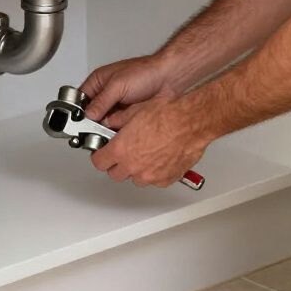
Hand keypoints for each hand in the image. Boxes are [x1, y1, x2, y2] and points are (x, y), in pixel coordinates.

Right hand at [79, 54, 180, 128]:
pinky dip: (118, 131)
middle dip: (92, 124)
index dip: (76, 112)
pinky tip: (119, 133)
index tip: (76, 125)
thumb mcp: (118, 85)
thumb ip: (101, 101)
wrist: (170, 78)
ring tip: (106, 134)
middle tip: (92, 133)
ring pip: (105, 123)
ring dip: (106, 129)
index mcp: (99, 81)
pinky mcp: (128, 115)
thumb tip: (87, 115)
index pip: (80, 99)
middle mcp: (107, 94)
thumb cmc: (146, 72)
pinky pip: (118, 127)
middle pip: (91, 114)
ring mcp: (118, 105)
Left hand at [90, 95, 207, 187]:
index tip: (103, 152)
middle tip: (124, 151)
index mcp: (121, 149)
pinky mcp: (165, 179)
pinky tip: (159, 157)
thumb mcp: (136, 110)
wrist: (191, 122)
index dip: (100, 155)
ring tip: (146, 152)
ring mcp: (150, 176)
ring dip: (136, 169)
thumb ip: (118, 120)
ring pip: (135, 178)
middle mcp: (133, 166)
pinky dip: (154, 172)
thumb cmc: (169, 115)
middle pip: (115, 174)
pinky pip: (154, 180)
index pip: (99, 162)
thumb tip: (111, 122)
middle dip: (117, 163)